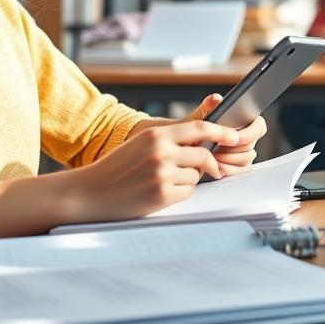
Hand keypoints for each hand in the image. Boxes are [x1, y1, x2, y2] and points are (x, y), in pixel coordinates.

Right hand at [66, 120, 239, 223]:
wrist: (89, 192)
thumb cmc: (115, 168)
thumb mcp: (141, 144)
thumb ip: (169, 140)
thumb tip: (204, 141)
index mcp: (156, 134)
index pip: (199, 128)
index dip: (222, 131)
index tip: (236, 137)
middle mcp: (161, 152)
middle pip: (204, 154)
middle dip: (209, 163)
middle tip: (210, 169)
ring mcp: (162, 174)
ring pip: (196, 176)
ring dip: (187, 180)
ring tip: (162, 181)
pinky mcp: (162, 195)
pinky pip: (187, 193)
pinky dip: (179, 194)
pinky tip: (158, 193)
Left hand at [187, 93, 267, 176]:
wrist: (184, 147)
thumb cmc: (193, 131)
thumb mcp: (198, 118)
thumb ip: (207, 107)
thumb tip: (216, 98)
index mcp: (244, 120)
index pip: (259, 126)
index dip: (247, 134)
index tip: (229, 138)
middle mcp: (247, 135)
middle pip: (252, 144)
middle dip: (234, 149)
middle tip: (217, 149)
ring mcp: (244, 151)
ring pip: (247, 158)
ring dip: (230, 159)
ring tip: (214, 157)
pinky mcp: (238, 165)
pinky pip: (241, 170)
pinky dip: (229, 169)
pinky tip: (217, 167)